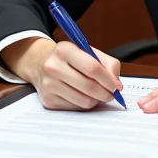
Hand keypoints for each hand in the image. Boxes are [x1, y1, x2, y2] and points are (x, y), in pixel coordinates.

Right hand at [3, 37, 122, 110]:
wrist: (40, 63)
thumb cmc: (70, 58)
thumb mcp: (88, 52)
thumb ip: (108, 63)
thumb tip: (116, 83)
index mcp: (65, 50)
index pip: (92, 67)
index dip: (108, 79)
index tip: (116, 86)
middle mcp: (53, 66)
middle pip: (89, 87)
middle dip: (105, 93)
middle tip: (111, 94)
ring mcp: (49, 85)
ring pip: (84, 101)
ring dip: (96, 100)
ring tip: (97, 94)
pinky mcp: (48, 100)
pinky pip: (75, 108)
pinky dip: (84, 104)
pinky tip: (82, 95)